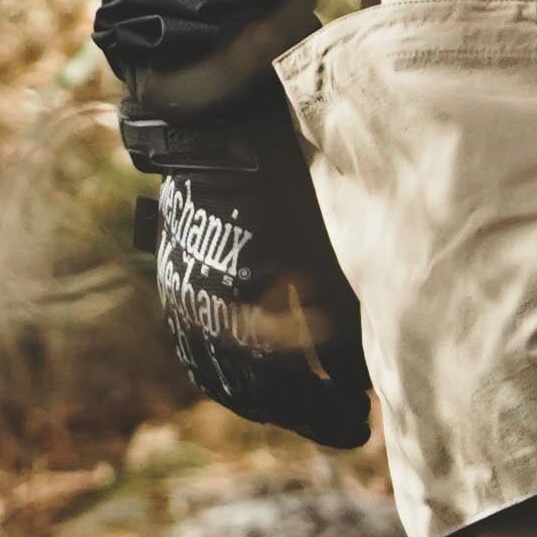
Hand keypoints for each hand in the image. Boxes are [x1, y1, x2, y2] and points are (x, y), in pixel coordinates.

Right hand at [133, 75, 374, 448]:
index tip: (362, 424)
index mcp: (242, 312)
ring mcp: (181, 294)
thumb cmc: (293, 176)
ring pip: (219, 372)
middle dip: (303, 410)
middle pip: (251, 392)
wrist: (224, 112)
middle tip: (348, 417)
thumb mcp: (334, 252)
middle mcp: (201, 313)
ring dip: (268, 394)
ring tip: (314, 395)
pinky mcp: (174, 272)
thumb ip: (349, 324)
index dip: (327, 416)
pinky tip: (265, 367)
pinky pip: (198, 342)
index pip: (285, 393)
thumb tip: (360, 380)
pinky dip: (233, 365)